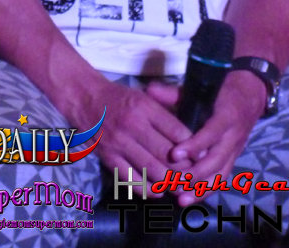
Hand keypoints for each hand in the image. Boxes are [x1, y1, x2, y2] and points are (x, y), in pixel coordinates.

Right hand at [81, 77, 191, 194]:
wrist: (87, 99)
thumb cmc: (120, 98)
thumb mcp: (145, 97)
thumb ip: (165, 113)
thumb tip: (189, 137)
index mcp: (145, 107)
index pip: (176, 130)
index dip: (191, 146)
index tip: (201, 155)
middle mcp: (133, 125)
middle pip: (165, 153)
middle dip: (183, 168)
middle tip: (193, 176)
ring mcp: (119, 143)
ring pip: (150, 169)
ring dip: (168, 181)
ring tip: (179, 186)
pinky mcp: (108, 157)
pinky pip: (130, 179)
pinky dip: (146, 189)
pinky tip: (157, 191)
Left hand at [168, 70, 266, 205]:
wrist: (250, 94)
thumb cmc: (220, 90)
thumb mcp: (200, 87)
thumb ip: (174, 92)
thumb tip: (149, 90)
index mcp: (226, 115)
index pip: (211, 133)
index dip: (195, 145)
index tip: (175, 154)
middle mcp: (233, 135)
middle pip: (217, 159)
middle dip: (196, 174)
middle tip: (174, 182)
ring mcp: (235, 149)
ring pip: (221, 173)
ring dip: (201, 188)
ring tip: (181, 198)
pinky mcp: (233, 159)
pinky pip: (222, 178)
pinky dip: (208, 190)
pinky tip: (191, 198)